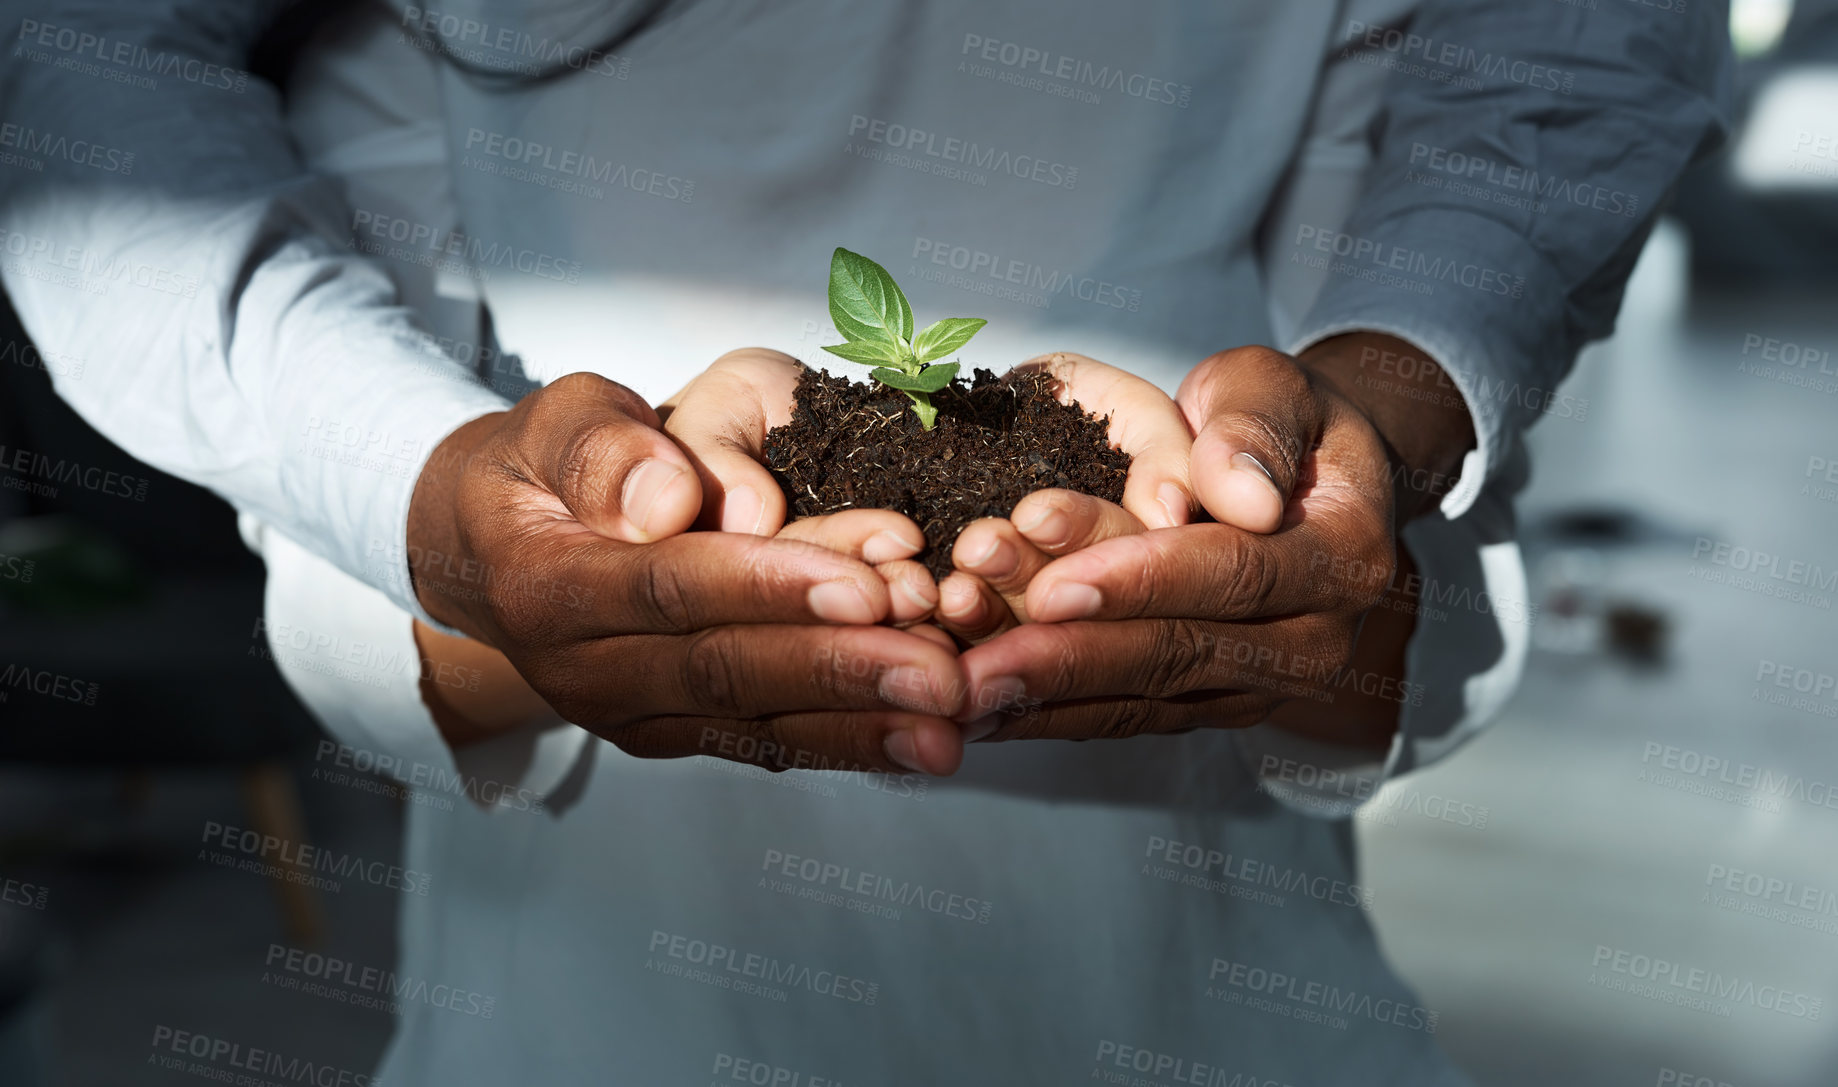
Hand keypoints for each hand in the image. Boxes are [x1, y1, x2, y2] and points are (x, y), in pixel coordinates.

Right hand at [405, 370, 967, 774]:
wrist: (493, 546)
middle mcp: (585, 672)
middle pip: (725, 672)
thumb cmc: (541, 463)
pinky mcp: (673, 734)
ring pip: (755, 723)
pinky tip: (922, 740)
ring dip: (859, 725)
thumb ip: (601, 448)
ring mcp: (630, 715)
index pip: (672, 586)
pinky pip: (764, 742)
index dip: (772, 587)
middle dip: (841, 671)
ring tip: (952, 722)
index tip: (868, 585)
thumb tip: (668, 500)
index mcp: (547, 588)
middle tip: (944, 673)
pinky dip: (847, 740)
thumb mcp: (553, 420)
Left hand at [953, 334, 1474, 748]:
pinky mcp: (1212, 705)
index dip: (1142, 581)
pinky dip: (1050, 715)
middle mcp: (1317, 642)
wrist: (1291, 479)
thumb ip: (1251, 424)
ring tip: (961, 693)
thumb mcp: (1272, 386)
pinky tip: (979, 711)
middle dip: (1070, 659)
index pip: (1236, 574)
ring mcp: (1263, 686)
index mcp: (1345, 557)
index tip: (1055, 586)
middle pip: (1180, 654)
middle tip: (978, 667)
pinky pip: (1127, 717)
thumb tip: (1243, 495)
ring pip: (1144, 698)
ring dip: (1046, 698)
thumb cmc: (1273, 420)